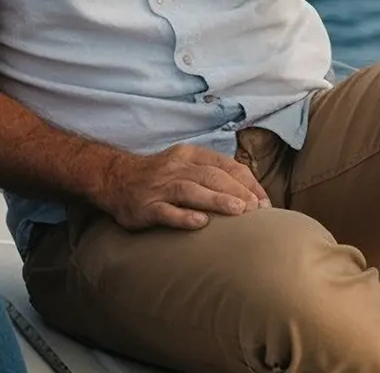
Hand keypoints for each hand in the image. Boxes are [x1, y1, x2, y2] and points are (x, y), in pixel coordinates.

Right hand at [98, 143, 270, 230]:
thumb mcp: (184, 165)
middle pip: (210, 176)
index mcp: (188, 156)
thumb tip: (253, 195)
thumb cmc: (159, 177)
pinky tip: (201, 223)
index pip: (224, 165)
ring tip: (239, 211)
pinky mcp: (146, 207)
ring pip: (191, 191)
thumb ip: (212, 174)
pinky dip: (184, 217)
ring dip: (216, 200)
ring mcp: (159, 188)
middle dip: (237, 191)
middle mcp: (175, 168)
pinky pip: (166, 212)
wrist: (114, 178)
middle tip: (257, 209)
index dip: (247, 182)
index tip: (265, 202)